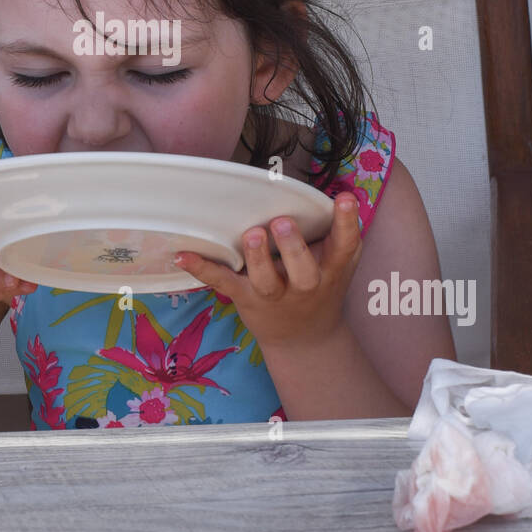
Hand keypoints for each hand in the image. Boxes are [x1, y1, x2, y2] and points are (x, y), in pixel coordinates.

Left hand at [173, 195, 361, 353]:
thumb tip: (330, 192)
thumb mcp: (337, 263)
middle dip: (293, 248)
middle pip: (304, 271)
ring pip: (266, 281)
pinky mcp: (246, 298)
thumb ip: (336, 233)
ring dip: (257, 258)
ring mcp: (274, 295)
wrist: (305, 339)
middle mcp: (306, 285)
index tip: (346, 198)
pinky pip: (223, 283)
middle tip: (283, 223)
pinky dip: (202, 270)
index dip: (347, 223)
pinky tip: (183, 256)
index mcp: (331, 269)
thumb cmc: (320, 286)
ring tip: (252, 235)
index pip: (346, 246)